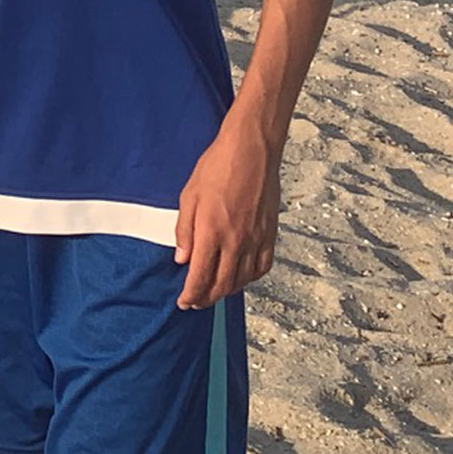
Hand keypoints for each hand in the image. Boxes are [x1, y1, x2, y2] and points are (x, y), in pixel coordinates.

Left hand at [173, 118, 280, 309]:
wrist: (252, 151)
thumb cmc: (217, 167)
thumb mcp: (189, 196)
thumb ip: (185, 231)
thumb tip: (182, 259)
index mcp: (211, 232)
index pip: (200, 277)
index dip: (191, 294)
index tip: (184, 302)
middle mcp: (236, 241)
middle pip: (222, 284)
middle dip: (206, 298)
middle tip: (196, 302)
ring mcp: (256, 239)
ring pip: (243, 280)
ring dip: (227, 291)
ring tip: (214, 292)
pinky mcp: (270, 234)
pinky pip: (262, 267)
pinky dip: (250, 278)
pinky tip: (241, 277)